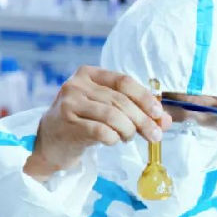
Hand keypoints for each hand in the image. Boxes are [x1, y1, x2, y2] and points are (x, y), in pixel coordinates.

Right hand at [24, 66, 171, 180]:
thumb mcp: (109, 111)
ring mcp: (69, 103)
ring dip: (129, 130)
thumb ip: (136, 111)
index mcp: (89, 74)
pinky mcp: (67, 125)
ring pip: (112, 116)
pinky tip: (113, 141)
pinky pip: (101, 131)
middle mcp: (76, 84)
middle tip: (154, 135)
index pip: (124, 81)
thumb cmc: (83, 122)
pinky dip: (114, 138)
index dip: (145, 98)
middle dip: (143, 120)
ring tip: (129, 138)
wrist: (50, 142)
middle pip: (120, 101)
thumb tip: (166, 121)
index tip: (159, 114)